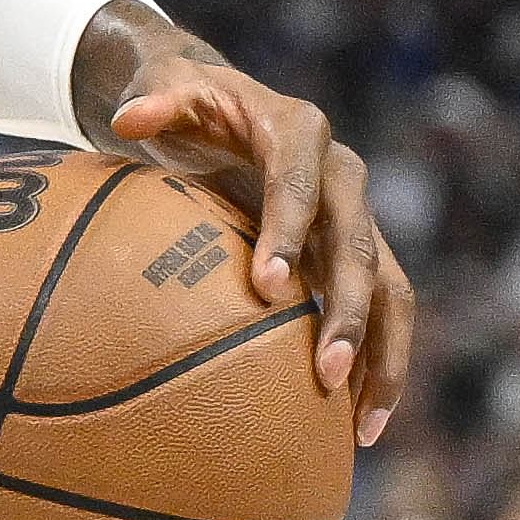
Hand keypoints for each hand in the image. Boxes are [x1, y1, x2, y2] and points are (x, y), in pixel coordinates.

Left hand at [83, 20, 419, 448]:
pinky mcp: (355, 258)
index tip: (264, 287)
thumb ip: (154, 101)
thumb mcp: (165, 89)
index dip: (286, 231)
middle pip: (359, 247)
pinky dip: (378, 368)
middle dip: (348, 312)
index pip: (300, 183)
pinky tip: (357, 430)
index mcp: (298, 131)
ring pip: (393, 290)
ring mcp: (357, 220)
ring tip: (363, 426)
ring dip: (383, 356)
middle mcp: (343, 175)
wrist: (225, 109)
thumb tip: (127, 120)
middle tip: (326, 374)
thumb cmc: (186, 104)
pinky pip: (383, 315)